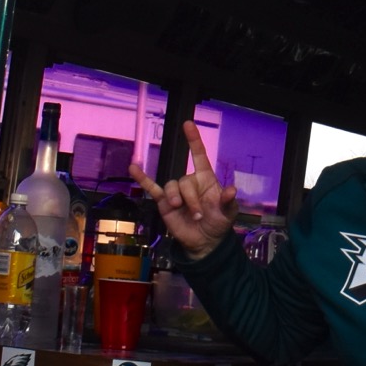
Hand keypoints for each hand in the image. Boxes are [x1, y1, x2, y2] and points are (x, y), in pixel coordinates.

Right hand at [129, 120, 237, 259]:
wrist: (205, 242)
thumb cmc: (218, 222)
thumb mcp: (228, 212)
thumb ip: (228, 201)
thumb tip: (231, 189)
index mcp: (206, 179)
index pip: (199, 155)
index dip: (194, 140)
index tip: (188, 124)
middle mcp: (190, 183)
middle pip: (185, 180)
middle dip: (191, 199)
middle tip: (199, 216)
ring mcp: (176, 192)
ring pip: (171, 186)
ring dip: (176, 199)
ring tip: (182, 211)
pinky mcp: (164, 203)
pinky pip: (152, 188)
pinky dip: (142, 178)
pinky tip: (133, 168)